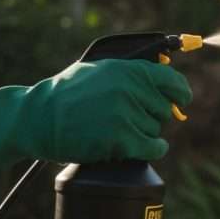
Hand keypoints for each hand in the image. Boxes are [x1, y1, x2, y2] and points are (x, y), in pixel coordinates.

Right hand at [0, 60, 192, 180]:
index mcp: (128, 69)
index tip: (182, 99)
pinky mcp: (120, 139)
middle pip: (164, 109)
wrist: (37, 118)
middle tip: (132, 119)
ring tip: (119, 130)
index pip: (172, 80)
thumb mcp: (98, 69)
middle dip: (153, 116)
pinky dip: (153, 150)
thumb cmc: (66, 93)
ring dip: (144, 133)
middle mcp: (130, 89)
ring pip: (156, 129)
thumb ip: (130, 70)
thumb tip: (164, 68)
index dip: (181, 92)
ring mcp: (126, 114)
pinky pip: (153, 148)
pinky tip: (146, 149)